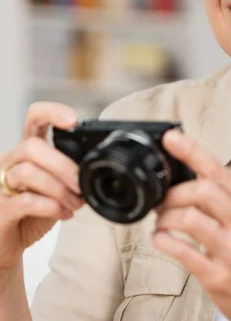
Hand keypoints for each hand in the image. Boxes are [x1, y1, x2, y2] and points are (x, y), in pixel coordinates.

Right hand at [0, 102, 83, 270]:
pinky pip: (25, 201)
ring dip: (59, 189)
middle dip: (63, 165)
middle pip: (32, 146)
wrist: (8, 244)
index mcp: (27, 149)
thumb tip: (95, 169)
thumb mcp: (54, 187)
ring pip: (28, 171)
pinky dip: (50, 206)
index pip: (34, 118)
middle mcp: (10, 161)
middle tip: (80, 183)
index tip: (73, 120)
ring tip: (74, 203)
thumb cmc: (32, 213)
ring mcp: (1, 183)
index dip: (52, 112)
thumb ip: (68, 173)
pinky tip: (62, 213)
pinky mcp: (0, 208)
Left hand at [153, 131, 230, 320]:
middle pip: (202, 191)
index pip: (219, 171)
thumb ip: (228, 201)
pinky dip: (164, 241)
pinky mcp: (219, 276)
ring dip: (166, 217)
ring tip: (161, 222)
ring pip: (190, 218)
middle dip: (173, 193)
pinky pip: (183, 251)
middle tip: (161, 200)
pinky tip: (161, 240)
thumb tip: (190, 178)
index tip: (171, 138)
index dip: (192, 152)